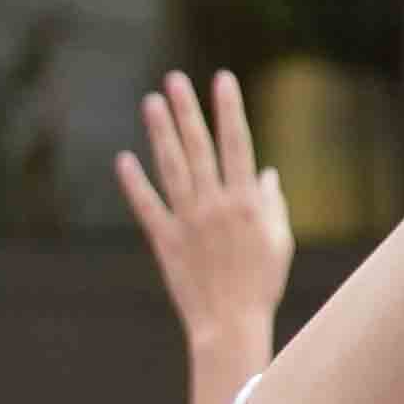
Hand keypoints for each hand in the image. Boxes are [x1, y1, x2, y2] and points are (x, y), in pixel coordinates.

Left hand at [114, 70, 292, 364]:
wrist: (230, 325)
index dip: (229, 109)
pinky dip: (134, 183)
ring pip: (171, 168)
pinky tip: (123, 159)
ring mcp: (187, 222)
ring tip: (151, 103)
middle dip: (187, 110)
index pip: (237, 143)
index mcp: (245, 201)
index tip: (222, 79)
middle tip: (175, 79)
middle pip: (199, 147)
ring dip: (160, 133)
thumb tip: (265, 173)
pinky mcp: (165, 242)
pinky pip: (147, 206)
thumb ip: (272, 203)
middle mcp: (215, 205)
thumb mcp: (279, 241)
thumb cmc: (261, 285)